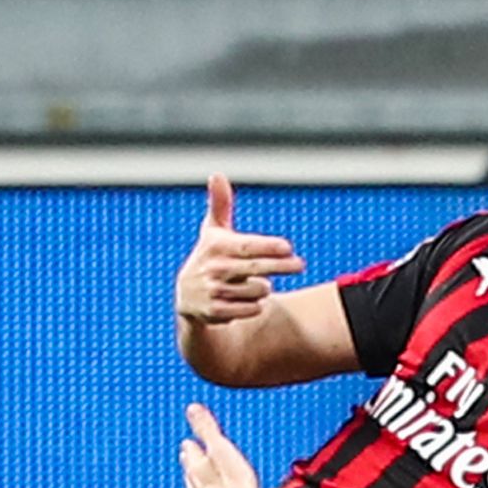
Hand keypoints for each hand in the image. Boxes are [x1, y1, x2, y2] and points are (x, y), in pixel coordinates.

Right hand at [174, 172, 306, 324]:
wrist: (187, 298)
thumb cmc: (209, 257)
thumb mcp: (212, 231)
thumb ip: (220, 204)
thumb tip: (216, 175)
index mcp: (214, 246)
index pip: (247, 246)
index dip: (269, 246)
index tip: (288, 247)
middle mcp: (212, 269)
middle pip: (257, 268)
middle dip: (282, 266)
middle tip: (300, 265)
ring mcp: (213, 292)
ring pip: (258, 291)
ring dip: (264, 288)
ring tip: (257, 283)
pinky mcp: (214, 313)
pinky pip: (251, 309)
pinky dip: (255, 305)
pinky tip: (249, 300)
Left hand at [179, 402, 278, 487]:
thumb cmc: (236, 486)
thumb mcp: (221, 448)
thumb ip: (206, 428)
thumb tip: (192, 408)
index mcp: (197, 470)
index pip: (191, 455)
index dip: (191, 447)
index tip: (188, 442)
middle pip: (191, 477)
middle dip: (190, 468)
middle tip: (189, 460)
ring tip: (199, 485)